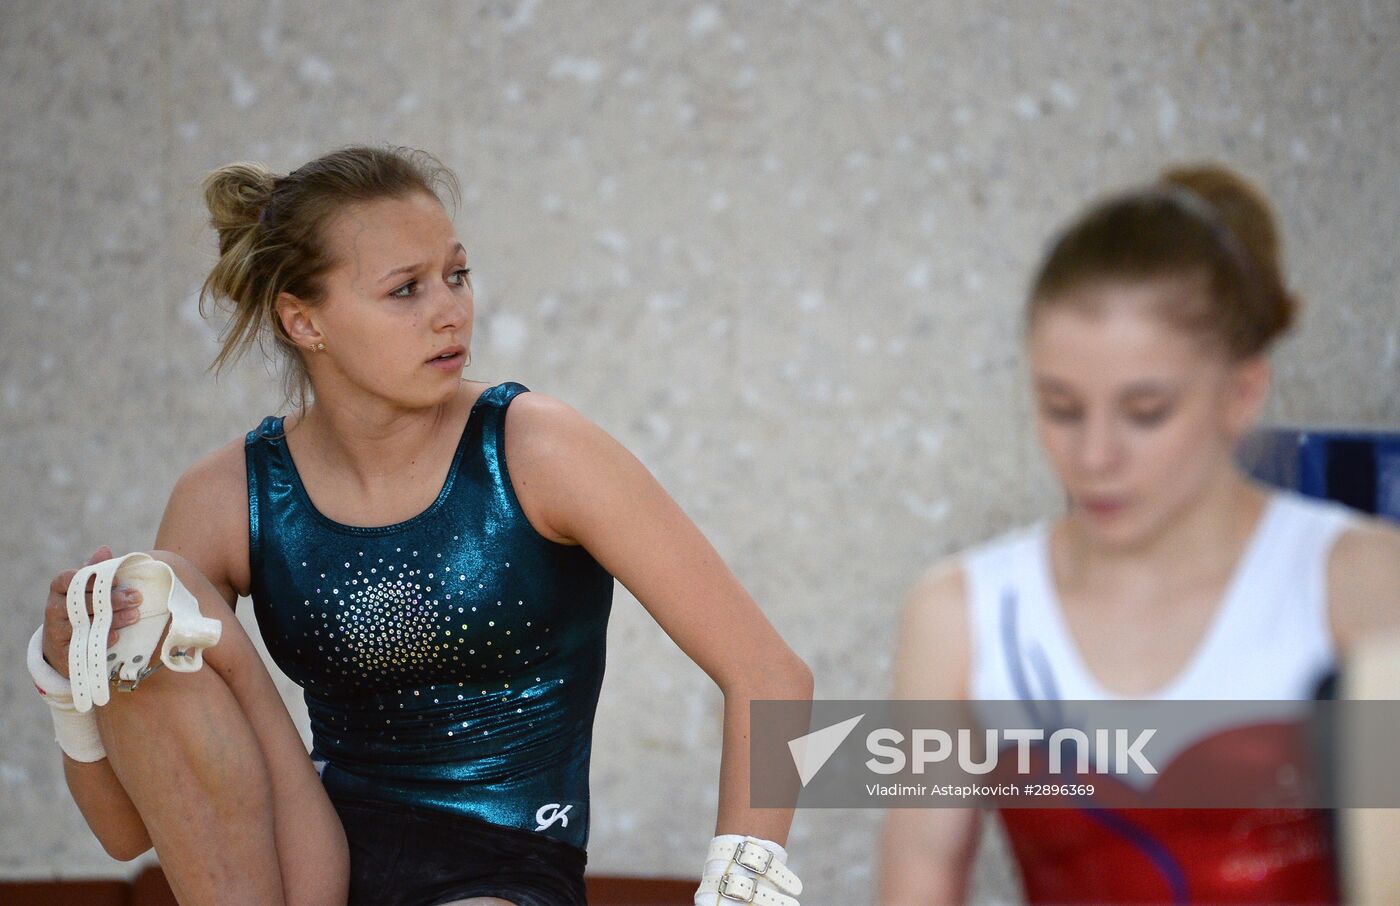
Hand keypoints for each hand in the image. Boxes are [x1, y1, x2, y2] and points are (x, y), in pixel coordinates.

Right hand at [42, 546, 142, 676]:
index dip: (91, 579)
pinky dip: (100, 641)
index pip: (68, 579)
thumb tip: (105, 549)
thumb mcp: (85, 590)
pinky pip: (82, 646)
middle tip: (136, 597)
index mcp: (59, 591)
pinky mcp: (63, 653)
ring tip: (135, 614)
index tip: (115, 580)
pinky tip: (116, 636)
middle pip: (81, 603)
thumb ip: (94, 571)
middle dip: (111, 599)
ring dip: (112, 619)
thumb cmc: (81, 610)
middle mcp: (54, 610)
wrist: (62, 647)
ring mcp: (57, 632)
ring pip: (84, 624)